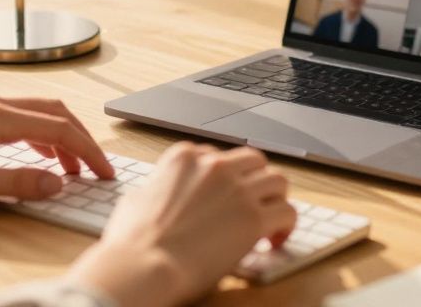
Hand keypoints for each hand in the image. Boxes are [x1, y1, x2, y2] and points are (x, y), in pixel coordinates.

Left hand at [0, 94, 114, 205]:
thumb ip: (18, 182)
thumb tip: (56, 183)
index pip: (59, 128)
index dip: (87, 151)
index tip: (102, 171)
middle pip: (56, 112)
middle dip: (81, 139)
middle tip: (96, 167)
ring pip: (40, 111)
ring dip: (62, 136)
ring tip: (73, 168)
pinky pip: (23, 115)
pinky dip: (42, 133)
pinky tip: (42, 154)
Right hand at [67, 143, 295, 306]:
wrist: (144, 264)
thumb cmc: (133, 239)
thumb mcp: (137, 198)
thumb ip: (157, 188)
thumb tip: (158, 193)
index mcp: (184, 157)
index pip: (216, 156)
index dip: (223, 178)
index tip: (223, 195)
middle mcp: (214, 166)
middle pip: (252, 160)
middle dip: (255, 180)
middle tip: (254, 202)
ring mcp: (237, 190)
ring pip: (277, 180)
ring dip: (275, 198)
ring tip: (270, 218)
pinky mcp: (253, 218)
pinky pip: (287, 211)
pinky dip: (285, 224)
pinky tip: (273, 239)